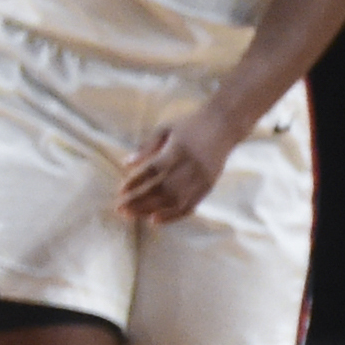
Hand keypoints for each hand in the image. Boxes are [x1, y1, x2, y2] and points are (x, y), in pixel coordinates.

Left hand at [118, 106, 240, 222]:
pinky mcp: (209, 186)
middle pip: (164, 189)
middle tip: (120, 210)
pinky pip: (191, 205)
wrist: (225, 125)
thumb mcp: (165, 129)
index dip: (136, 182)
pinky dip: (172, 215)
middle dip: (140, 201)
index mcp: (179, 149)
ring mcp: (203, 178)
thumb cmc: (189, 125)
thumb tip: (125, 164)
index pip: (154, 169)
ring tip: (132, 215)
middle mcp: (192, 166)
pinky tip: (154, 219)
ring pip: (176, 200)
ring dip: (152, 210)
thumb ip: (146, 147)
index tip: (120, 192)